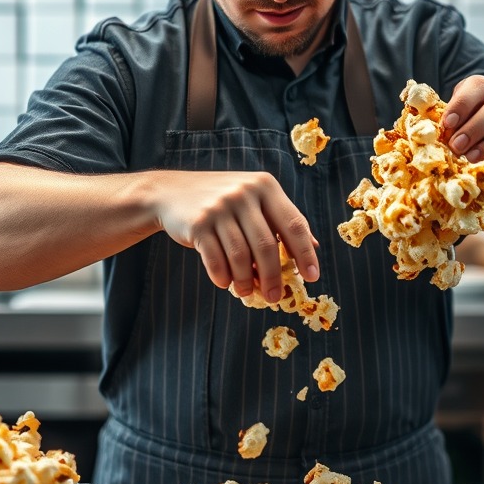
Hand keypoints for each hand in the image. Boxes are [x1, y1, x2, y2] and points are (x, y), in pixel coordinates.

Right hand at [153, 171, 318, 301]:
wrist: (170, 192)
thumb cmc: (222, 202)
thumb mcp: (254, 200)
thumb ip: (281, 219)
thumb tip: (313, 247)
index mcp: (265, 186)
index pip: (294, 224)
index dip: (305, 253)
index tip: (312, 277)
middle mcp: (244, 193)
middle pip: (267, 246)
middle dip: (273, 277)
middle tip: (274, 297)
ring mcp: (219, 207)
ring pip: (241, 256)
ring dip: (245, 281)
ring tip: (246, 292)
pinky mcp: (198, 223)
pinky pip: (215, 260)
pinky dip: (222, 276)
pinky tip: (225, 282)